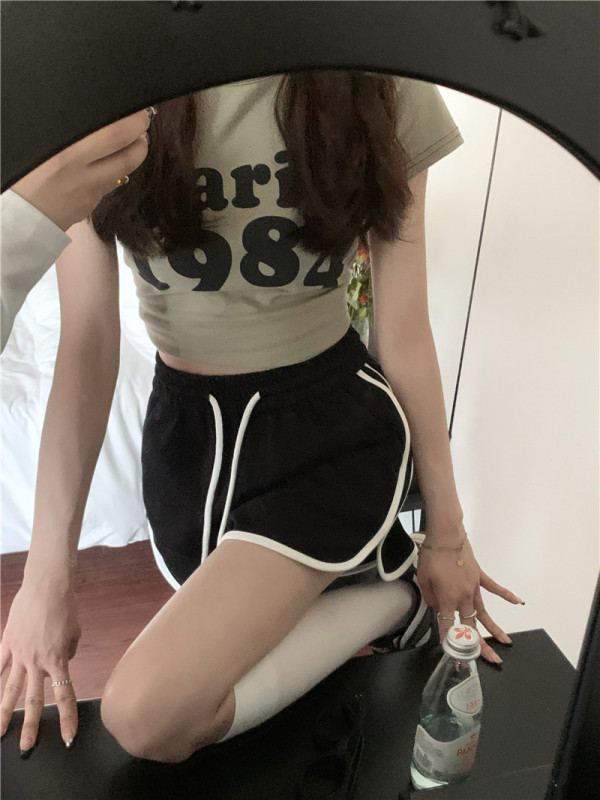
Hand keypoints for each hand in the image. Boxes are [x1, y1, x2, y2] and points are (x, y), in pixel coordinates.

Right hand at [0, 575, 80, 753]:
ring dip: (5, 713)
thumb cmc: (65, 607)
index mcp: (58, 660)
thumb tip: (60, 663)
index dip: (67, 718)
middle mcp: (37, 662)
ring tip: (0, 732)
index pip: (64, 696)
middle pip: (33, 701)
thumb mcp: (75, 634)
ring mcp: (19, 653)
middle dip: (31, 726)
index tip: (68, 737)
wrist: (47, 586)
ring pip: (10, 690)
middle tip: (26, 748)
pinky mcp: (7, 642)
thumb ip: (67, 653)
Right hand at [10, 106, 153, 231]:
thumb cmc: (16, 177)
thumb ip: (59, 131)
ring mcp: (88, 194)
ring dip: (135, 155)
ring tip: (137, 141)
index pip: (114, 134)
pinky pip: (107, 187)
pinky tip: (113, 164)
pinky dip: (115, 173)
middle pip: (127, 155)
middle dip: (141, 137)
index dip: (132, 121)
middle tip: (144, 123)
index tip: (139, 110)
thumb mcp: (34, 144)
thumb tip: (83, 116)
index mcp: (67, 154)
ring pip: (123, 173)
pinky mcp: (87, 208)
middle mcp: (83, 175)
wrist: (10, 220)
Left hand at [416, 534, 523, 664]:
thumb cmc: (431, 557)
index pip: (447, 626)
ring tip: (505, 643)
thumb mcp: (423, 580)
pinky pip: (495, 588)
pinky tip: (518, 602)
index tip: (452, 655)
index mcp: (447, 599)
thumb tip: (438, 608)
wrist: (445, 536)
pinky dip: (506, 595)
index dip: (448, 641)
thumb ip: (430, 598)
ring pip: (484, 612)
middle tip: (489, 659)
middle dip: (479, 645)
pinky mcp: (480, 576)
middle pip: (471, 625)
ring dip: (494, 628)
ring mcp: (474, 587)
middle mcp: (464, 597)